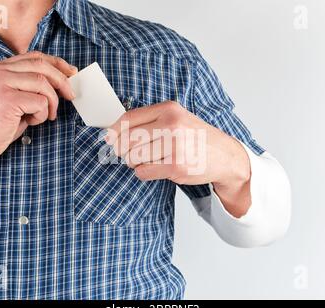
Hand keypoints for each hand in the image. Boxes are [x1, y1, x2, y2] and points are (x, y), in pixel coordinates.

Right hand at [0, 51, 76, 162]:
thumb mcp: (15, 99)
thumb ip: (31, 87)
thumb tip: (61, 83)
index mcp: (1, 68)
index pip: (35, 57)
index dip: (57, 64)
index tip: (72, 73)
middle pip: (42, 65)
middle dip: (62, 80)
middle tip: (71, 95)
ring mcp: (1, 83)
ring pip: (43, 83)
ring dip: (52, 102)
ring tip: (46, 116)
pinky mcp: (7, 99)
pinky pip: (40, 102)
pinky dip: (42, 114)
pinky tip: (31, 121)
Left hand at [107, 101, 251, 216]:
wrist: (224, 155)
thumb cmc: (195, 137)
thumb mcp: (177, 118)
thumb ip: (149, 121)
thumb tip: (113, 133)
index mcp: (169, 109)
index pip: (128, 118)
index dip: (113, 130)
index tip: (109, 138)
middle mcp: (172, 125)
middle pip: (126, 140)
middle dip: (122, 150)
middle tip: (128, 153)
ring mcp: (175, 147)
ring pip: (133, 157)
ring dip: (134, 162)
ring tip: (148, 160)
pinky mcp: (176, 167)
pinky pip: (143, 172)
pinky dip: (143, 172)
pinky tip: (156, 168)